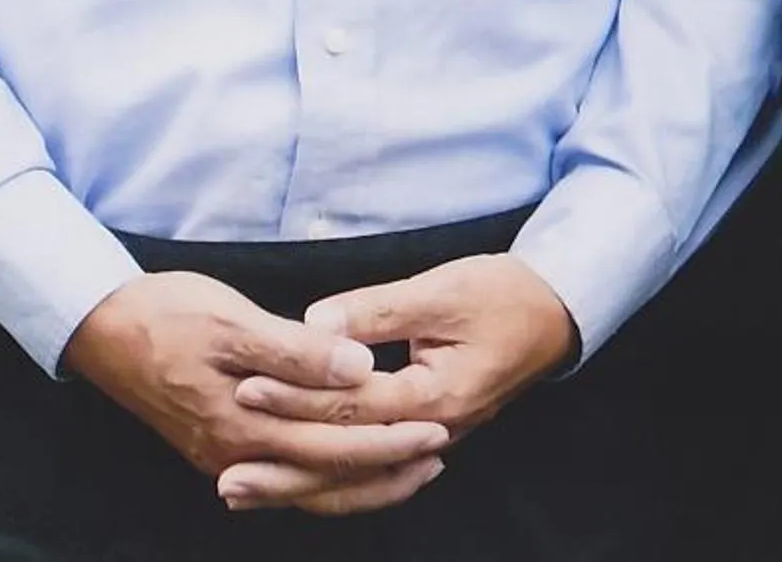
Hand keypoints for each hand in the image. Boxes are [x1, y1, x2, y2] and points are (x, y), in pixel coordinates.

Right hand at [59, 271, 449, 515]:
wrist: (98, 326)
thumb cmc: (166, 313)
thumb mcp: (233, 320)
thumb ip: (297, 351)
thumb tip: (359, 368)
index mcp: (244, 424)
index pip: (334, 442)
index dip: (388, 437)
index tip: (436, 426)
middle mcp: (236, 453)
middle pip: (326, 475)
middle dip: (386, 466)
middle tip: (440, 452)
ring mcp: (224, 455)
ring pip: (305, 486)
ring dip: (359, 480)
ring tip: (409, 467)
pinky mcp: (217, 445)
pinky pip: (284, 477)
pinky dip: (323, 477)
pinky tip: (344, 468)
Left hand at [223, 253, 579, 504]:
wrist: (554, 313)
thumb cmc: (502, 294)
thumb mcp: (442, 290)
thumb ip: (378, 309)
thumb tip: (318, 322)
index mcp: (434, 398)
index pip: (351, 405)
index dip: (297, 397)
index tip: (246, 388)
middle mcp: (432, 432)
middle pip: (348, 457)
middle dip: (286, 464)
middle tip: (227, 474)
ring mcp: (432, 439)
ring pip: (357, 473)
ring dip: (300, 483)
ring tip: (243, 490)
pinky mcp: (427, 434)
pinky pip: (372, 467)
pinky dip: (332, 476)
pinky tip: (296, 480)